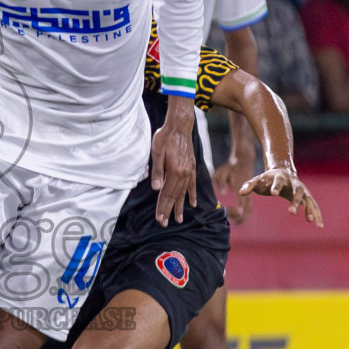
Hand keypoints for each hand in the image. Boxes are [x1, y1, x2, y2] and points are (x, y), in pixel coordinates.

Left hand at [150, 98, 197, 225]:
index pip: (166, 193)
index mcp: (175, 171)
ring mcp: (189, 171)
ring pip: (184, 193)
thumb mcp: (156, 152)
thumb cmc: (165, 137)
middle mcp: (184, 174)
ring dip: (180, 206)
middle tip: (165, 224)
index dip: (162, 207)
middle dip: (169, 211)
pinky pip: (193, 184)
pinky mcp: (192, 167)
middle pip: (175, 196)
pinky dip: (192, 194)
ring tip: (178, 219)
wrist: (180, 125)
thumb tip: (156, 189)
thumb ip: (157, 170)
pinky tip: (193, 203)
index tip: (159, 219)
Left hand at [213, 152, 253, 223]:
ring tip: (232, 219)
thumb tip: (223, 193)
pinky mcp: (248, 193)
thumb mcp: (221, 173)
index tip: (229, 215)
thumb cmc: (230, 167)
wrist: (243, 160)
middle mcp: (247, 193)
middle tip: (230, 221)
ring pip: (249, 209)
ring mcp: (249, 193)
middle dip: (240, 219)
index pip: (242, 207)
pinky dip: (243, 211)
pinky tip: (234, 212)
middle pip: (247, 211)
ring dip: (242, 216)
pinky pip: (248, 206)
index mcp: (240, 189)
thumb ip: (220, 182)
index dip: (237, 215)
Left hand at [240, 166, 323, 227]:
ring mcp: (302, 190)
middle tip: (291, 212)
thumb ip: (249, 185)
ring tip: (310, 220)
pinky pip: (314, 206)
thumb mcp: (257, 180)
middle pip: (296, 191)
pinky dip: (317, 215)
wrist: (282, 171)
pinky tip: (319, 226)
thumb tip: (240, 192)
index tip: (273, 193)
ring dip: (309, 209)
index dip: (276, 186)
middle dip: (294, 201)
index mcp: (280, 177)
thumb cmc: (267, 178)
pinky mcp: (307, 197)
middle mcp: (294, 183)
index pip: (278, 181)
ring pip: (308, 199)